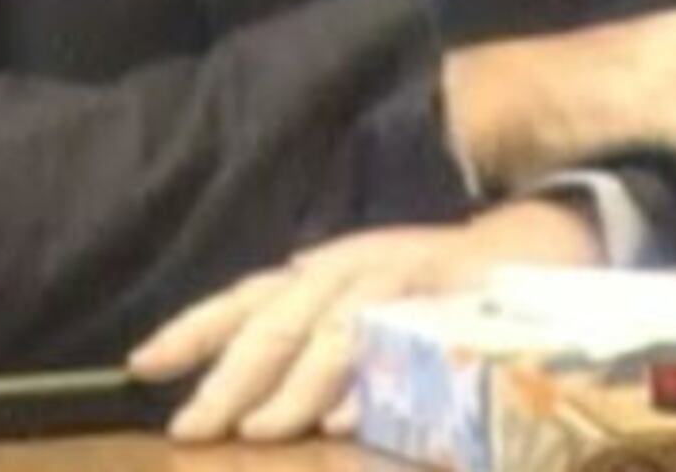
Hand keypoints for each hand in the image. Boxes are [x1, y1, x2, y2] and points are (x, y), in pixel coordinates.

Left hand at [126, 199, 602, 442]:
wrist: (535, 244)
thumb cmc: (433, 288)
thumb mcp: (360, 304)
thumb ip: (311, 342)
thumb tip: (250, 398)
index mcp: (322, 273)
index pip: (243, 300)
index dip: (192, 331)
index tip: (140, 365)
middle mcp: (350, 269)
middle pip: (276, 323)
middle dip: (229, 379)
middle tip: (191, 428)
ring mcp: (400, 282)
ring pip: (331, 335)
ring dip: (292, 388)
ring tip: (259, 431)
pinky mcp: (448, 305)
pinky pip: (402, 347)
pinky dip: (372, 386)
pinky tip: (345, 421)